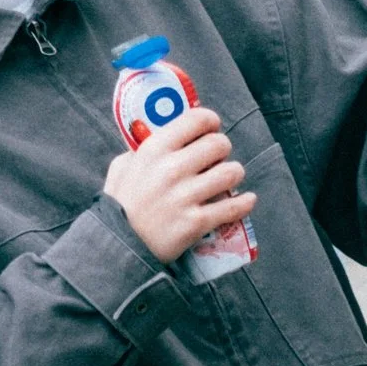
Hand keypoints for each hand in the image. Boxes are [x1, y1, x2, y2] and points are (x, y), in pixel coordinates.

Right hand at [105, 105, 257, 265]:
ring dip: (234, 174)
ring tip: (228, 178)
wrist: (119, 245)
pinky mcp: (197, 222)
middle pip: (218, 144)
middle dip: (222, 149)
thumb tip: (164, 136)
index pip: (196, 120)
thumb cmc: (120, 204)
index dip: (210, 121)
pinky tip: (247, 199)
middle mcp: (172, 169)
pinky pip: (233, 207)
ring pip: (231, 172)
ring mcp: (185, 197)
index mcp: (154, 150)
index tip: (212, 129)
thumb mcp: (122, 167)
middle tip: (217, 159)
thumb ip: (142, 149)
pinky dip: (245, 202)